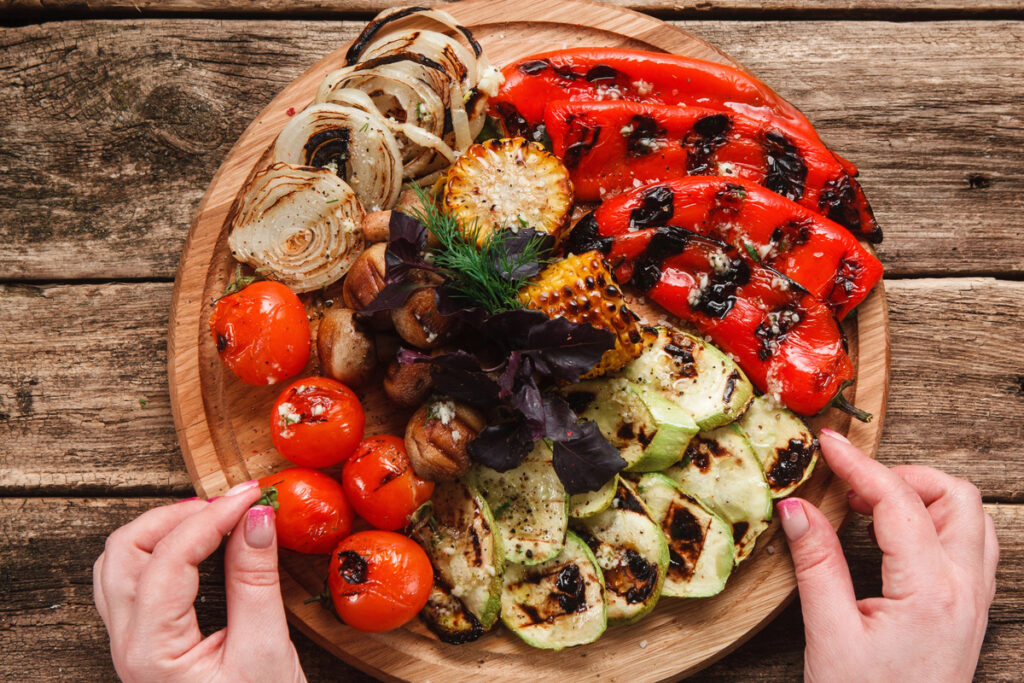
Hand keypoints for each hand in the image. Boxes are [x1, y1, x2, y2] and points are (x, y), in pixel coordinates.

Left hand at [93, 481, 305, 682]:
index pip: (169, 558)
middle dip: (178, 515)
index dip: (213, 517)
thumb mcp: (265, 650)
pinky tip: (202, 547)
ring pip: (121, 563)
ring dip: (165, 529)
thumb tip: (256, 518)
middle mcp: (128, 645)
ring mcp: (132, 645)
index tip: (254, 497)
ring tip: (216, 519)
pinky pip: (134, 581)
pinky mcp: (148, 645)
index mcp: (151, 651)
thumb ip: (256, 580)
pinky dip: (163, 551)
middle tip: (231, 505)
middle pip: (125, 550)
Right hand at [777, 430, 997, 681]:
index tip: (826, 444)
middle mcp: (966, 590)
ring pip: (969, 518)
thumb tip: (798, 507)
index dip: (859, 465)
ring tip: (869, 508)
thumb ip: (816, 562)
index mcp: (931, 591)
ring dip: (922, 498)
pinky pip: (969, 545)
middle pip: (955, 497)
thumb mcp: (829, 634)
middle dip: (901, 476)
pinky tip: (893, 537)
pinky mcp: (968, 613)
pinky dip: (934, 523)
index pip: (899, 501)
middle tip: (850, 487)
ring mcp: (974, 602)